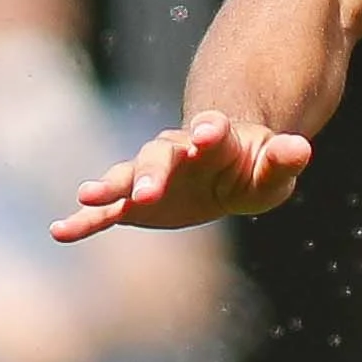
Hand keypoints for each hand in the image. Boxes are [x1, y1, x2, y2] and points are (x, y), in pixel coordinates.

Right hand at [53, 110, 309, 238]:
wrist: (227, 171)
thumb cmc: (255, 168)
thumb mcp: (275, 169)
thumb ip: (284, 159)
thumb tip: (301, 148)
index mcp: (214, 139)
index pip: (210, 129)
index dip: (208, 130)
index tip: (205, 132)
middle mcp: (176, 151)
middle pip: (160, 155)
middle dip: (153, 171)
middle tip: (147, 190)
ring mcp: (152, 176)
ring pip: (127, 176)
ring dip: (110, 185)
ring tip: (87, 195)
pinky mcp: (136, 203)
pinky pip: (108, 211)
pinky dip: (86, 220)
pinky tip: (61, 231)